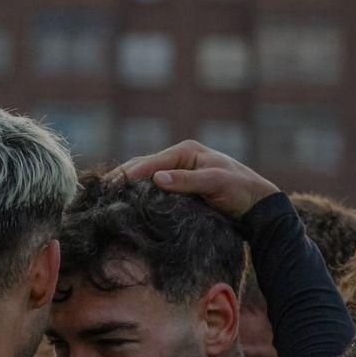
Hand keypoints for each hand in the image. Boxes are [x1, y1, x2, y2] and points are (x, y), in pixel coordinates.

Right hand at [113, 140, 279, 219]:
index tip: (111, 187)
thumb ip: (187, 181)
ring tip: (104, 198)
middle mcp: (178, 159)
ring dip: (126, 187)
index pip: (150, 162)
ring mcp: (177, 174)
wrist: (257, 204)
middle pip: (142, 167)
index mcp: (185, 152)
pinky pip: (152, 190)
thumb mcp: (216, 183)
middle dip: (121, 178)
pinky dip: (137, 195)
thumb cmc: (240, 189)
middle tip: (98, 192)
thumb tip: (157, 179)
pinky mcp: (178, 189)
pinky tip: (125, 205)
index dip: (129, 175)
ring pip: (144, 178)